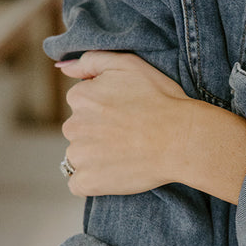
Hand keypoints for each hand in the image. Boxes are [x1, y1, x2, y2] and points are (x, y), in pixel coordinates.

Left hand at [57, 52, 190, 196]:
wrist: (182, 139)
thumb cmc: (163, 101)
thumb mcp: (129, 65)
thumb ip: (92, 61)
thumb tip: (63, 68)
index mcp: (81, 97)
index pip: (82, 105)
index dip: (104, 112)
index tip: (126, 117)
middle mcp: (74, 125)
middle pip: (79, 131)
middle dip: (98, 135)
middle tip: (130, 138)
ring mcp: (79, 155)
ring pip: (79, 157)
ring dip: (96, 158)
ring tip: (126, 157)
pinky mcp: (88, 181)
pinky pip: (79, 184)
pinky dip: (93, 182)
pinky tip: (114, 175)